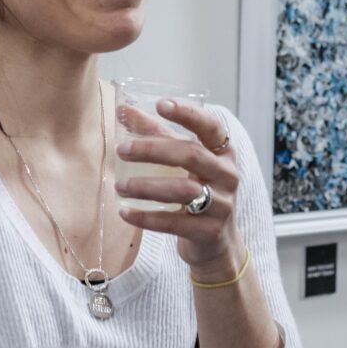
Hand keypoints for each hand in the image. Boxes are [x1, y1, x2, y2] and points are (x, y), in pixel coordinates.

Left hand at [115, 98, 242, 270]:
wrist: (216, 243)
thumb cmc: (197, 191)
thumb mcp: (182, 162)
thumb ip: (156, 134)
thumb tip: (123, 111)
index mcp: (223, 153)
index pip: (211, 127)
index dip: (188, 114)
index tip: (161, 105)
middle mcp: (227, 175)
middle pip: (190, 155)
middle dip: (152, 150)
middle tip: (121, 150)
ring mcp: (222, 205)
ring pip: (182, 191)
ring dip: (145, 186)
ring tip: (119, 186)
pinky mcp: (209, 231)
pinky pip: (174, 223)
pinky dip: (146, 217)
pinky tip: (125, 212)